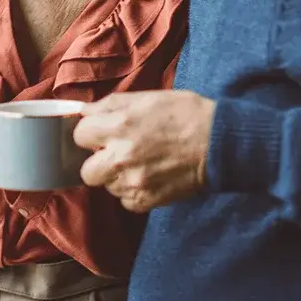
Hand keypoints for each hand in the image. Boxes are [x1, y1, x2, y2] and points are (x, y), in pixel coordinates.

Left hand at [73, 90, 215, 211]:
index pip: (80, 135)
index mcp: (119, 125)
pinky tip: (150, 177)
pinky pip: (126, 201)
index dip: (91, 133)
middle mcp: (122, 156)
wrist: (220, 143)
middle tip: (116, 153)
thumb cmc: (186, 114)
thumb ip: (110, 105)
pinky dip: (134, 192)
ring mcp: (133, 182)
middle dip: (98, 162)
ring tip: (140, 163)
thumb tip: (84, 112)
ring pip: (107, 187)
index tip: (103, 133)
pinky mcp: (147, 200)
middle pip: (86, 171)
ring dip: (118, 177)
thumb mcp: (147, 98)